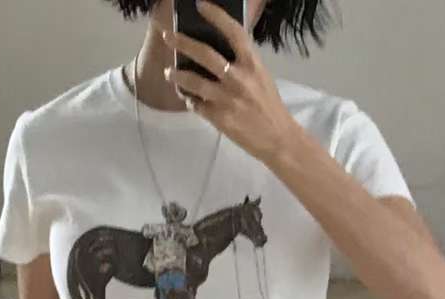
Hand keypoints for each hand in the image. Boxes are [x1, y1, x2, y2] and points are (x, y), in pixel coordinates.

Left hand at [162, 1, 295, 166]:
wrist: (277, 138)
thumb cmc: (268, 105)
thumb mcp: (260, 76)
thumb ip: (242, 62)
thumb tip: (218, 49)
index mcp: (252, 63)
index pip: (233, 31)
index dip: (216, 15)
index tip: (200, 5)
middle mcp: (238, 78)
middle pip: (205, 54)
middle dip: (182, 43)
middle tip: (168, 36)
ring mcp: (227, 99)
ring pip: (194, 82)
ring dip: (177, 75)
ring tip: (168, 72)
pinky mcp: (220, 118)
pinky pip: (197, 105)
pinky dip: (191, 101)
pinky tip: (189, 99)